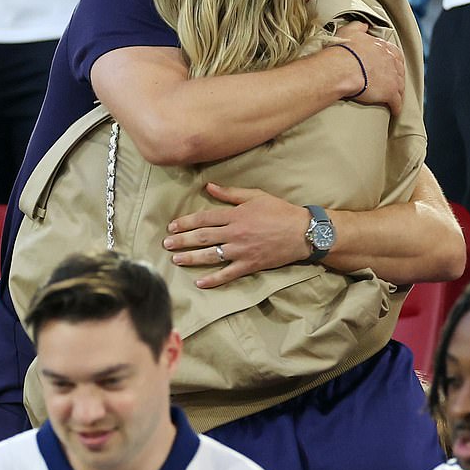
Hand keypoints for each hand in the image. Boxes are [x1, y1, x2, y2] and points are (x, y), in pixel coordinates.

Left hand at [163, 183, 310, 287]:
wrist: (303, 232)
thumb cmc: (280, 211)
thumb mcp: (255, 196)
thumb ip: (230, 193)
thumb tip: (208, 186)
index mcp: (235, 215)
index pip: (204, 218)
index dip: (186, 222)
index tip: (172, 226)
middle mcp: (234, 233)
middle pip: (202, 237)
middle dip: (181, 241)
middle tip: (166, 244)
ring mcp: (241, 251)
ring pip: (210, 256)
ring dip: (190, 258)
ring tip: (175, 260)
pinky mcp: (250, 265)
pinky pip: (228, 274)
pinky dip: (213, 280)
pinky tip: (199, 283)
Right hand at [331, 22, 404, 115]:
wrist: (342, 68)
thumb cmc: (344, 50)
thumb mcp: (350, 31)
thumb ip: (359, 26)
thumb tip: (365, 25)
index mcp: (383, 47)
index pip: (394, 54)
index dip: (392, 61)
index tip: (389, 65)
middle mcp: (392, 61)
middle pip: (399, 71)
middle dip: (397, 77)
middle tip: (391, 82)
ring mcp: (393, 78)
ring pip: (400, 86)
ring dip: (398, 92)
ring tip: (394, 98)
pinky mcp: (390, 93)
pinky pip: (397, 102)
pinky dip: (397, 107)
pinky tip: (395, 111)